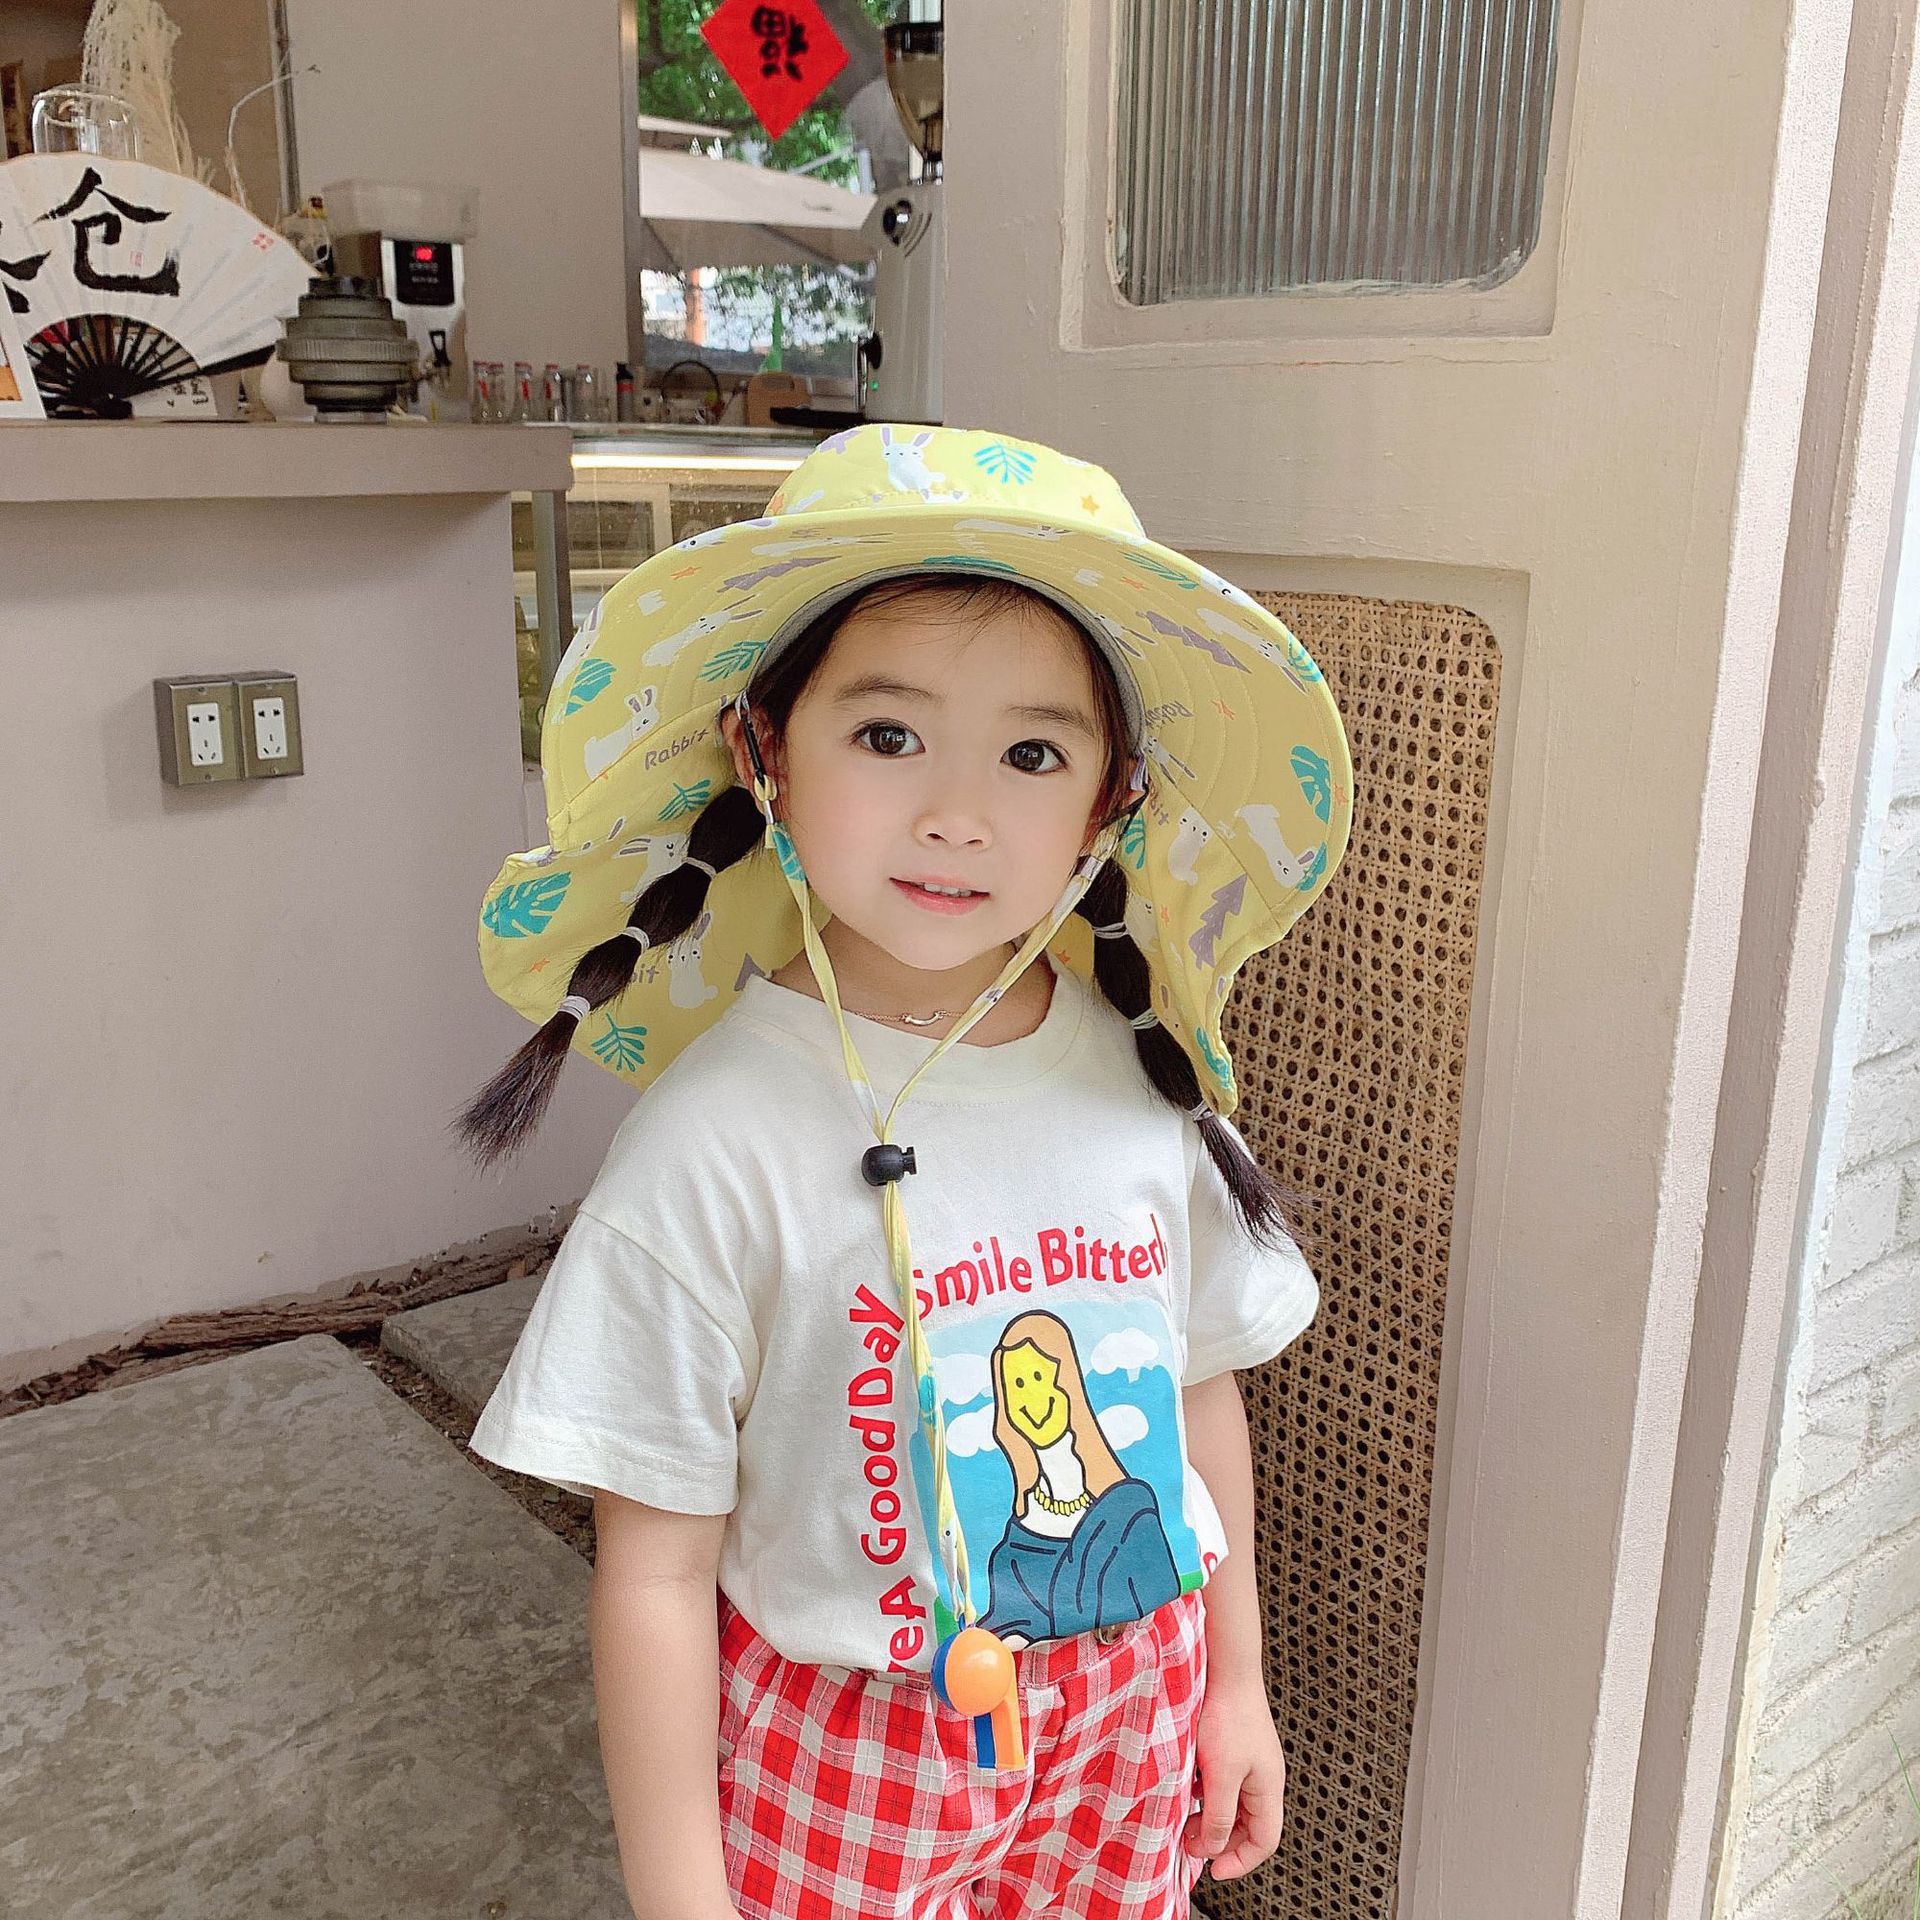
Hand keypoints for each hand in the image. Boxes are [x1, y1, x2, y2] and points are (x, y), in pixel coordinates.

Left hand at [1181, 1674, 1286, 1880]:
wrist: (1225, 1669)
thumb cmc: (1228, 1716)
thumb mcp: (1221, 1775)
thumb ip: (1219, 1816)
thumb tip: (1213, 1848)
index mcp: (1269, 1789)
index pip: (1264, 1842)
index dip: (1240, 1861)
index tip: (1214, 1871)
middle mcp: (1264, 1778)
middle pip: (1248, 1826)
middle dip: (1220, 1840)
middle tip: (1191, 1843)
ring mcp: (1251, 1762)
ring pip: (1234, 1805)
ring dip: (1211, 1817)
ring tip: (1186, 1819)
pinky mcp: (1237, 1747)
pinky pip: (1225, 1784)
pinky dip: (1207, 1794)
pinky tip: (1188, 1788)